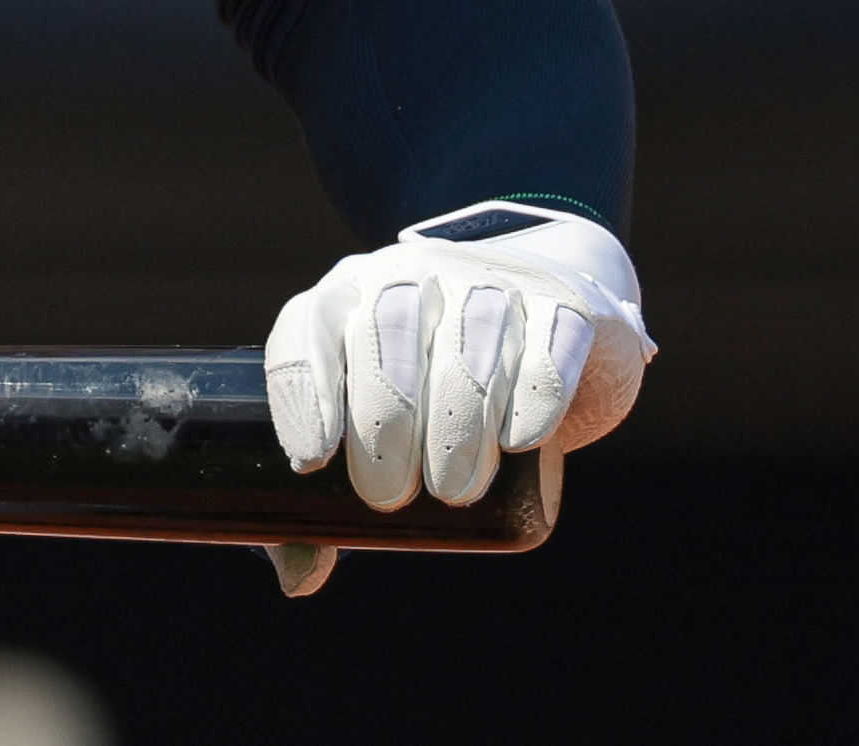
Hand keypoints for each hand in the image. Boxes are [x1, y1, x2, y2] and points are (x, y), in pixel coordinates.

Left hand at [267, 200, 649, 511]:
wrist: (539, 318)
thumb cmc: (430, 392)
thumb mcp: (374, 435)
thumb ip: (331, 504)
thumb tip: (299, 579)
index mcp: (344, 302)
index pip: (308, 329)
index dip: (305, 391)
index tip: (312, 464)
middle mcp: (408, 278)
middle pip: (387, 332)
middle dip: (382, 417)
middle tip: (387, 495)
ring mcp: (484, 282)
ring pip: (468, 334)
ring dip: (457, 415)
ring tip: (453, 491)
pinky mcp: (559, 304)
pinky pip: (549, 334)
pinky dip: (535, 387)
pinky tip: (521, 437)